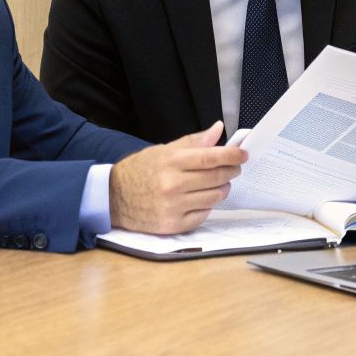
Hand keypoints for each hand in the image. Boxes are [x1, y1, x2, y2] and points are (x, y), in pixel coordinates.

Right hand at [109, 121, 246, 233]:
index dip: (231, 155)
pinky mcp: (172, 225)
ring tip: (218, 183)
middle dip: (230, 171)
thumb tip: (218, 130)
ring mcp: (173, 207)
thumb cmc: (139, 171)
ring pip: (214, 197)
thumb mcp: (163, 150)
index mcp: (171, 162)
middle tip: (234, 167)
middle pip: (216, 177)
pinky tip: (201, 198)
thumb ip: (193, 142)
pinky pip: (203, 215)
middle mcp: (172, 185)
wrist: (113, 198)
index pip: (210, 157)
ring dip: (222, 189)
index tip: (242, 154)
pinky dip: (207, 206)